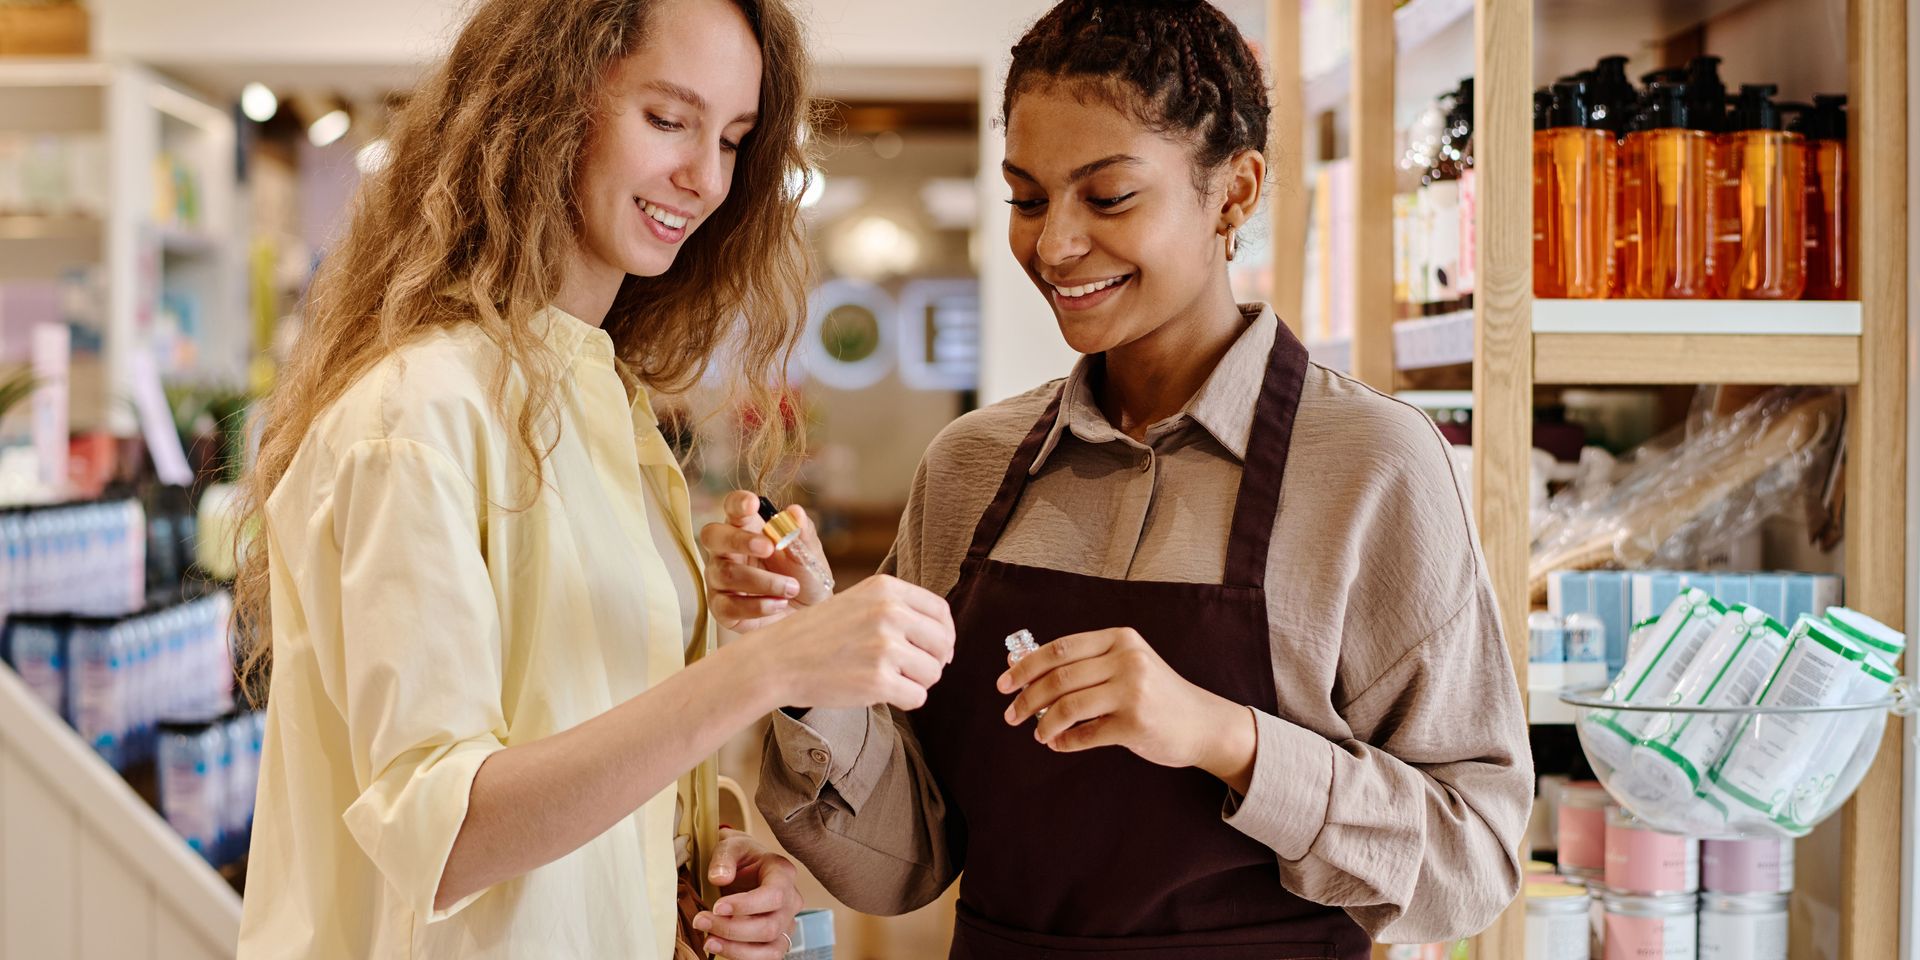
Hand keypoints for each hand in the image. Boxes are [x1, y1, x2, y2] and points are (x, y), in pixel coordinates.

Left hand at [694, 828, 802, 958]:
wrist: (745, 866)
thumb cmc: (740, 856)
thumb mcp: (730, 846)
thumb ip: (724, 858)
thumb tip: (719, 878)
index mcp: (783, 873)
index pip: (774, 895)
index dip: (745, 906)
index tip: (717, 907)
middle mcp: (791, 900)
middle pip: (769, 927)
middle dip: (732, 929)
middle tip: (700, 921)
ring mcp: (786, 923)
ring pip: (770, 950)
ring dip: (736, 949)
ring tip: (708, 941)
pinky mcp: (777, 940)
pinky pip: (765, 958)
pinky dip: (740, 956)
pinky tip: (718, 947)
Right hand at [701, 491, 831, 631]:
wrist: (809, 615)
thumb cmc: (804, 578)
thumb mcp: (809, 555)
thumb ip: (802, 534)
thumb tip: (795, 512)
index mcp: (746, 527)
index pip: (733, 507)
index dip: (738, 503)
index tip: (753, 503)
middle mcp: (726, 551)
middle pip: (712, 535)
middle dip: (739, 539)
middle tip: (769, 547)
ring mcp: (720, 579)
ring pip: (726, 574)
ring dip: (763, 581)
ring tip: (791, 587)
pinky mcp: (722, 608)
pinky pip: (728, 605)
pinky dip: (758, 605)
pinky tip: (779, 604)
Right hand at [747, 574, 954, 710]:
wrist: (776, 660)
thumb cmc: (817, 635)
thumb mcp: (859, 602)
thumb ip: (898, 611)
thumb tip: (945, 643)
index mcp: (887, 589)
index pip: (940, 612)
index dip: (944, 635)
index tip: (935, 650)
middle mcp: (890, 613)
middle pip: (942, 644)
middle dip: (932, 662)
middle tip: (908, 671)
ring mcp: (885, 647)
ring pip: (932, 673)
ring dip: (916, 682)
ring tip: (886, 679)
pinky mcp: (878, 681)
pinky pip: (918, 697)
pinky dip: (904, 700)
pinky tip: (879, 692)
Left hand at [997, 627, 1256, 790]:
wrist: (1203, 723)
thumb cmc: (1155, 694)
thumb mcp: (1123, 666)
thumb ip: (1078, 664)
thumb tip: (1018, 664)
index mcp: (1119, 639)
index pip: (1059, 648)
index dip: (1026, 666)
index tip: (1004, 683)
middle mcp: (1127, 660)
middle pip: (1059, 677)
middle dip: (1026, 697)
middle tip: (1011, 714)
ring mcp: (1134, 691)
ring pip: (1068, 706)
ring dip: (1043, 723)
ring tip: (1037, 734)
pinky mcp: (1136, 723)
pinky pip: (1086, 734)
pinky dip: (1066, 741)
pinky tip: (1059, 744)